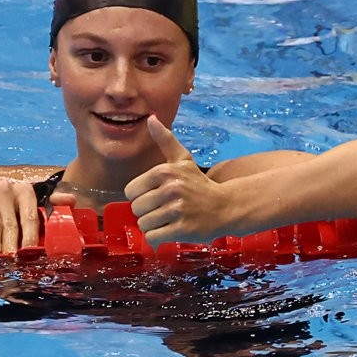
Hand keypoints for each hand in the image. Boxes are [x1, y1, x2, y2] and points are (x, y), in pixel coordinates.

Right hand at [0, 179, 75, 252]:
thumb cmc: (8, 215)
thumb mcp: (32, 211)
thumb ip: (56, 204)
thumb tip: (69, 199)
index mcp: (25, 190)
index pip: (30, 216)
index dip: (30, 237)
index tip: (29, 253)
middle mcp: (6, 187)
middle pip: (12, 222)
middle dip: (12, 246)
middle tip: (12, 262)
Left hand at [124, 116, 227, 247]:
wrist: (226, 206)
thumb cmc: (199, 184)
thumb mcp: (183, 160)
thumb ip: (165, 140)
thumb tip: (151, 118)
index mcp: (165, 171)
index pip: (130, 192)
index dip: (141, 196)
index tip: (156, 197)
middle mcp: (170, 189)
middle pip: (136, 209)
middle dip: (147, 213)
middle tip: (164, 210)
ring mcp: (177, 210)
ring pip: (144, 225)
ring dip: (153, 226)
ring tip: (168, 220)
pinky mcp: (182, 229)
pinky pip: (153, 238)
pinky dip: (158, 238)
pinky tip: (171, 230)